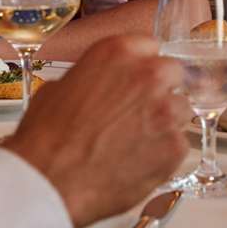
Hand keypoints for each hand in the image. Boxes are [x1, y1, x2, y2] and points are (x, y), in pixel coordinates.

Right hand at [0, 35, 191, 227]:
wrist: (49, 182)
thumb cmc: (46, 138)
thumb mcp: (59, 88)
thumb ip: (93, 78)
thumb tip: (100, 85)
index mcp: (118, 52)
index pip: (149, 45)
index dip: (142, 64)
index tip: (137, 77)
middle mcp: (148, 75)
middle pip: (173, 73)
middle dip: (160, 89)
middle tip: (140, 110)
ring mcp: (166, 111)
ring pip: (180, 109)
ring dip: (164, 121)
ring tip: (136, 140)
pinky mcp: (174, 146)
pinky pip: (179, 144)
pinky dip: (163, 153)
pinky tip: (138, 161)